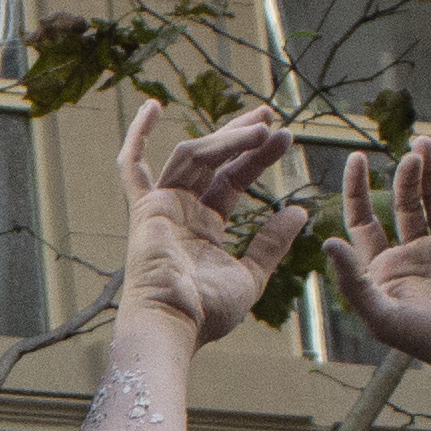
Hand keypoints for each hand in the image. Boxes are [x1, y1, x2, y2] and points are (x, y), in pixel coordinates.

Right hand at [112, 105, 301, 337]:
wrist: (175, 323)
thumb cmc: (208, 311)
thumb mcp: (252, 274)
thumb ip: (272, 242)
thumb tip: (299, 211)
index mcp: (204, 228)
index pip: (233, 180)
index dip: (257, 158)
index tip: (284, 137)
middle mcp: (182, 212)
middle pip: (214, 162)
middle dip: (241, 136)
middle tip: (271, 114)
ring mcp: (161, 207)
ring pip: (194, 157)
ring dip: (226, 138)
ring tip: (263, 127)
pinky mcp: (145, 208)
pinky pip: (131, 167)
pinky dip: (136, 136)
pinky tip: (153, 107)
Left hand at [324, 140, 430, 385]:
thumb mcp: (382, 316)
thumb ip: (353, 281)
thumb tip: (327, 242)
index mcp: (387, 269)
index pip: (364, 221)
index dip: (356, 190)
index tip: (357, 158)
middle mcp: (417, 256)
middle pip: (403, 204)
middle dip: (404, 176)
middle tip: (411, 152)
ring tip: (425, 142)